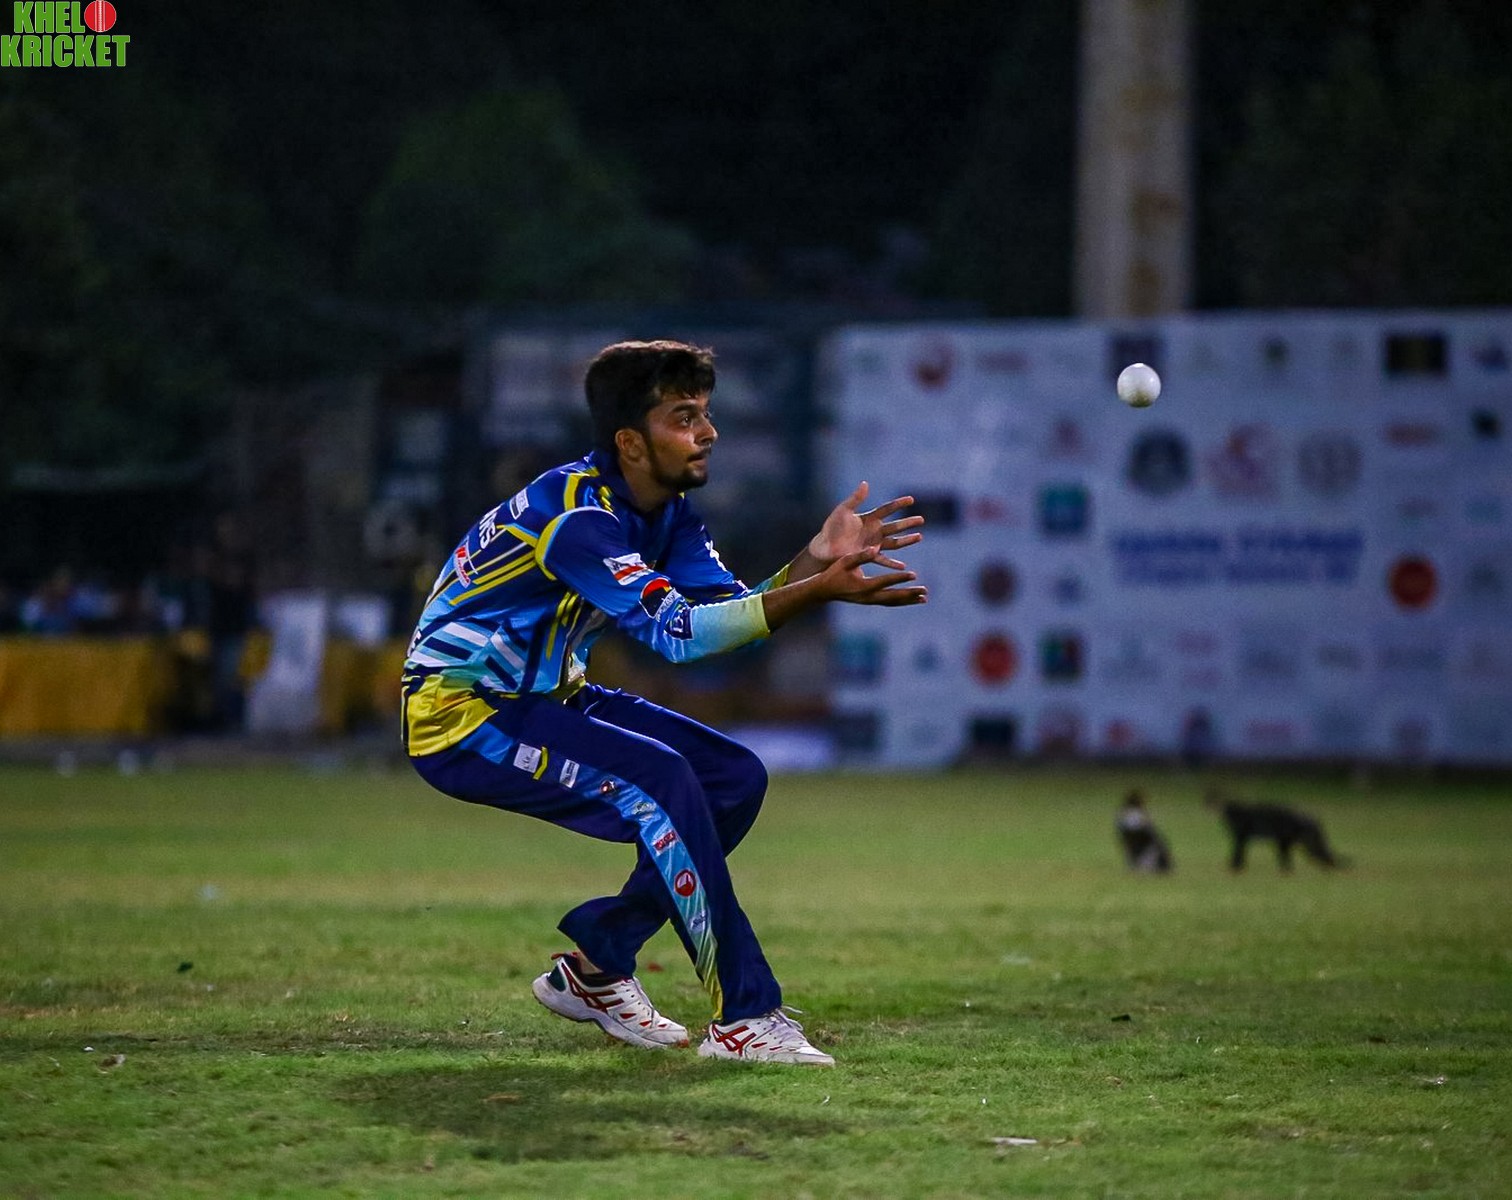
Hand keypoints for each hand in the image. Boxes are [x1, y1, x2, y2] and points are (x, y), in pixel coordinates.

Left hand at [807, 481, 923, 566]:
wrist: (824, 547)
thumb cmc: (831, 528)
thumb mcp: (843, 511)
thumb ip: (855, 499)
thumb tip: (865, 483)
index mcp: (869, 518)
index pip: (887, 509)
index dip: (899, 504)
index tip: (911, 500)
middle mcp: (874, 531)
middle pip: (895, 526)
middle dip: (908, 523)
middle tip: (921, 519)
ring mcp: (873, 543)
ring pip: (894, 542)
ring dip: (906, 540)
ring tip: (919, 537)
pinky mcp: (869, 555)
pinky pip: (883, 560)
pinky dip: (892, 563)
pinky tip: (903, 567)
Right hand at [816, 547, 927, 606]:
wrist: (823, 590)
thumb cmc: (833, 573)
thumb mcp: (845, 561)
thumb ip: (861, 556)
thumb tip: (874, 548)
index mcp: (862, 585)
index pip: (884, 582)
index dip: (899, 578)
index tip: (914, 575)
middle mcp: (868, 596)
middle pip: (892, 597)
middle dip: (909, 594)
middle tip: (924, 591)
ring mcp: (869, 601)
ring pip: (892, 602)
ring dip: (908, 600)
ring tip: (923, 599)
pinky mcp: (869, 601)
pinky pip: (888, 602)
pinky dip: (900, 601)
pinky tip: (910, 599)